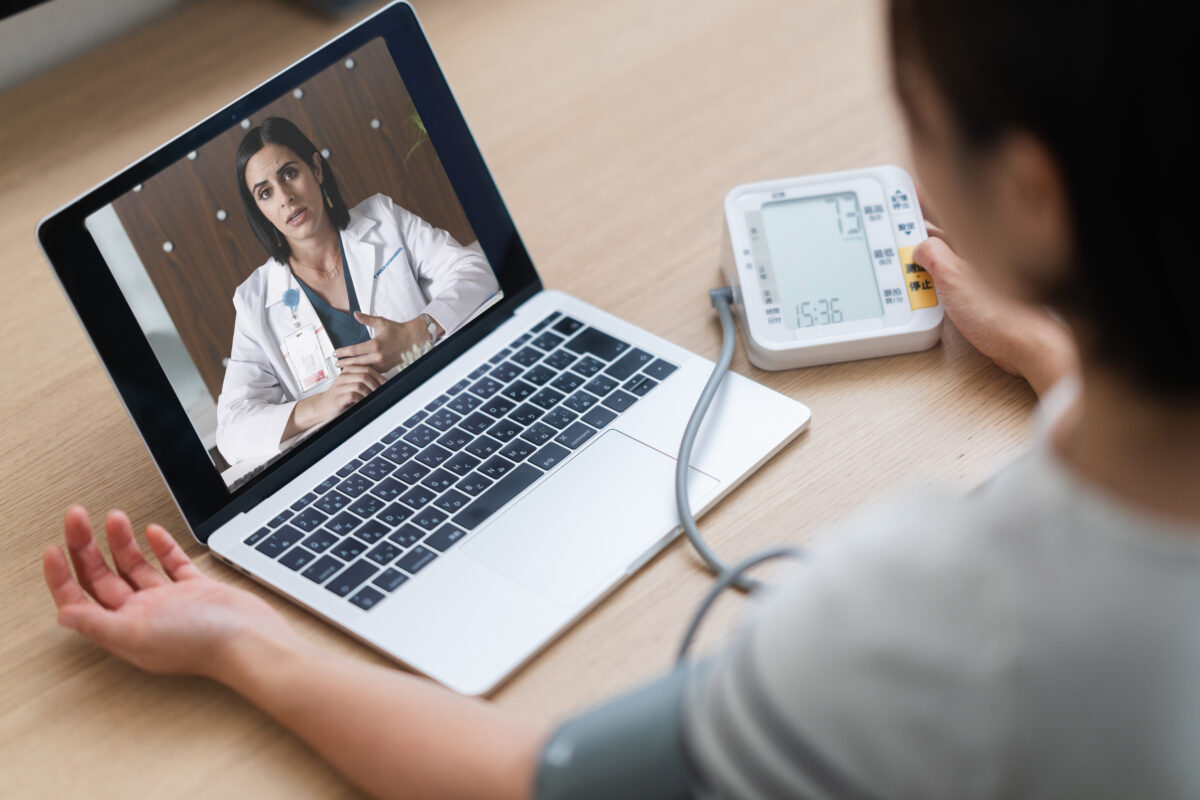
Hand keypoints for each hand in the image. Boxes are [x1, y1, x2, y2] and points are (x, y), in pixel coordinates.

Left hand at [43, 507, 302, 680]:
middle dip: (86, 546)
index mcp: (124, 628)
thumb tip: (62, 615)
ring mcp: (170, 602)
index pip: (80, 599)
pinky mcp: (197, 590)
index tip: (53, 549)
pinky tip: (153, 532)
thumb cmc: (201, 644)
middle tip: (77, 517)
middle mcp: (143, 615)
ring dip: (120, 541)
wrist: (251, 641)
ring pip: (135, 566)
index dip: (62, 576)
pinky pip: (172, 564)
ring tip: (113, 516)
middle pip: (103, 576)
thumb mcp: (137, 634)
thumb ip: (98, 624)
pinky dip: (161, 546)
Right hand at [290, 364, 384, 435]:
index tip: (386, 383)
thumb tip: (382, 383)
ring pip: (360, 384)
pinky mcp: (339, 397)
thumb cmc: (339, 396)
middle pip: (365, 375)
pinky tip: (362, 402)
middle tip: (381, 391)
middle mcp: (343, 376)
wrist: (322, 406)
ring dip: (369, 392)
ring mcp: (340, 386)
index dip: (379, 376)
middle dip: (376, 384)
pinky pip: (354, 395)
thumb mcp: (351, 385)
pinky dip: (361, 399)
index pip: (367, 368)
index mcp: (348, 371)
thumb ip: (363, 381)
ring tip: (372, 398)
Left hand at [334, 312, 439, 372]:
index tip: (335, 353)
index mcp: (375, 344)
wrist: (413, 338)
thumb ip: (366, 319)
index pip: (354, 350)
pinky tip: (358, 370)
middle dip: (345, 363)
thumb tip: (355, 314)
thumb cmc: (397, 330)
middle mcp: (379, 356)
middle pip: (357, 362)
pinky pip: (372, 371)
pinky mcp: (387, 368)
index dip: (343, 352)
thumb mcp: (381, 322)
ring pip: (364, 369)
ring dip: (353, 369)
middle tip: (336, 363)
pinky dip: (364, 371)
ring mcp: (383, 363)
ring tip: (344, 368)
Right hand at [914, 216, 1076, 397]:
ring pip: (951, 253)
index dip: (925, 200)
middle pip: (948, 230)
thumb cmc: (1003, 313)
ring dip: (928, 252)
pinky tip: (928, 281)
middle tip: (899, 222)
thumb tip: (920, 248)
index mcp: (982, 239)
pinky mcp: (986, 292)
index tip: (905, 195)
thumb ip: (932, 255)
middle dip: (922, 225)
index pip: (949, 209)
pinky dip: (939, 274)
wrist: (1027, 346)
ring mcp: (986, 272)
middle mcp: (986, 251)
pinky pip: (955, 274)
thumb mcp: (953, 277)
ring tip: (908, 252)